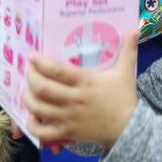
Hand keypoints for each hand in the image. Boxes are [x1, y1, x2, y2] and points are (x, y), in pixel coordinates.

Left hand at [23, 33, 139, 147]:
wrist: (129, 129)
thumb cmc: (124, 99)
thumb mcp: (126, 72)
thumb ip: (128, 50)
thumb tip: (134, 29)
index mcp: (86, 82)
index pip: (57, 71)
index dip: (41, 63)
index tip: (32, 56)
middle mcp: (74, 99)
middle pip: (42, 88)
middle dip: (31, 78)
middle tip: (29, 72)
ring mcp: (68, 117)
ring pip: (38, 109)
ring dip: (27, 99)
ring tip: (27, 91)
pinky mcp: (67, 133)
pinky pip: (43, 132)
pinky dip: (32, 126)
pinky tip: (31, 118)